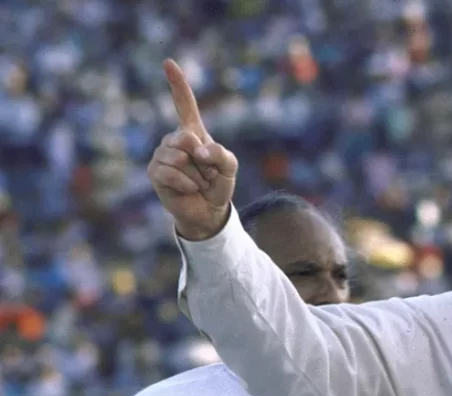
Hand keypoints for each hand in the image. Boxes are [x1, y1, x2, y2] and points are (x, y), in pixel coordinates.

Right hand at [148, 59, 237, 240]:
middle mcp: (174, 140)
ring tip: (197, 182)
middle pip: (185, 137)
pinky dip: (188, 184)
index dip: (177, 84)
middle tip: (206, 173)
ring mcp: (162, 155)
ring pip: (179, 158)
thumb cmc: (218, 185)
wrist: (208, 211)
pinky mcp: (155, 173)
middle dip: (202, 160)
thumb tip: (198, 150)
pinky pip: (171, 173)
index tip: (168, 62)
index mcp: (193, 133)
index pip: (185, 105)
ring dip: (196, 175)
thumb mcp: (230, 168)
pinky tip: (189, 189)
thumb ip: (222, 155)